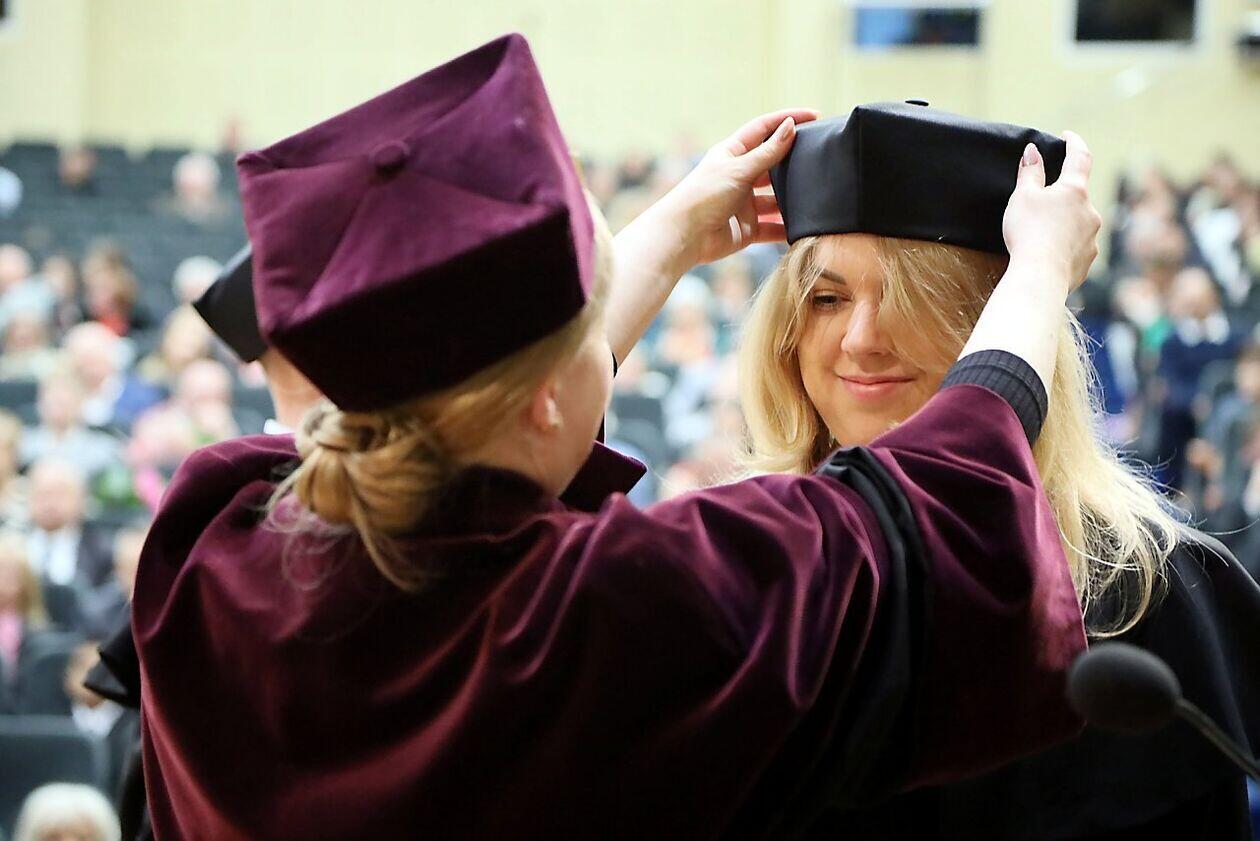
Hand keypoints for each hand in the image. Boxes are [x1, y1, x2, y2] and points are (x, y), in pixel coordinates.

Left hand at [654, 108, 818, 267]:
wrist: (683, 237)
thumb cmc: (704, 196)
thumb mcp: (738, 169)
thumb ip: (768, 152)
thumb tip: (790, 126)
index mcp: (733, 154)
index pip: (764, 129)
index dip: (787, 120)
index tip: (814, 116)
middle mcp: (739, 176)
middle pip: (773, 164)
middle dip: (794, 161)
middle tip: (821, 157)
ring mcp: (744, 203)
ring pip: (776, 198)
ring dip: (793, 198)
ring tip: (816, 193)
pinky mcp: (748, 228)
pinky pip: (773, 227)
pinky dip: (786, 227)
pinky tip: (805, 225)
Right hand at [1002, 131, 1101, 291]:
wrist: (1039, 276)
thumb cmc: (1029, 233)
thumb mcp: (1022, 197)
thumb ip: (1030, 173)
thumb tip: (1033, 151)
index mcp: (1074, 191)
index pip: (1079, 157)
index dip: (1073, 143)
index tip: (1067, 137)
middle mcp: (1090, 211)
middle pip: (1077, 196)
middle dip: (1062, 196)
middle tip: (1041, 203)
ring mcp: (1092, 238)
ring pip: (1078, 224)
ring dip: (1063, 224)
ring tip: (1041, 236)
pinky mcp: (1088, 261)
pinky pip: (1076, 248)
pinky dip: (1064, 248)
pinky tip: (1048, 256)